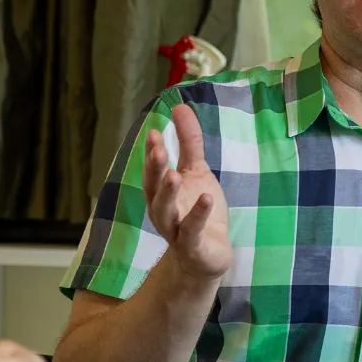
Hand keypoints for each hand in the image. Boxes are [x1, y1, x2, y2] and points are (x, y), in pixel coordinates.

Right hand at [143, 104, 231, 280]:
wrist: (209, 255)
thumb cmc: (198, 210)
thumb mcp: (196, 171)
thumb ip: (188, 142)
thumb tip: (179, 106)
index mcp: (160, 192)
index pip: (152, 170)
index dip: (152, 153)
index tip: (156, 131)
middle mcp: (162, 211)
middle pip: (153, 189)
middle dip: (154, 169)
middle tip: (158, 148)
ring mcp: (175, 229)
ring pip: (165, 212)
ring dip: (168, 193)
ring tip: (174, 175)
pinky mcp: (193, 245)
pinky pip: (192, 230)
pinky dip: (198, 215)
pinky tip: (206, 198)